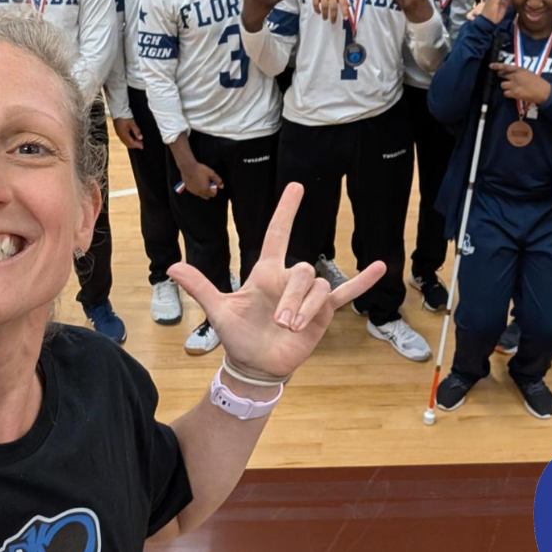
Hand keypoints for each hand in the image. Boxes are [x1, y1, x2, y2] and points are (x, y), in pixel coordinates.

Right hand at [113, 116, 142, 149]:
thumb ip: (136, 130)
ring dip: (132, 143)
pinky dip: (129, 140)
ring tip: (138, 142)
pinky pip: (124, 139)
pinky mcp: (118, 131)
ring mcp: (118, 134)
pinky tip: (132, 138)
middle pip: (128, 144)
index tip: (143, 146)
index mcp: (123, 134)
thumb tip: (140, 138)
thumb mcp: (132, 123)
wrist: (117, 110)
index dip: (137, 145)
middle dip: (135, 145)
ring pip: (125, 142)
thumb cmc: (124, 116)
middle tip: (141, 145)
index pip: (131, 143)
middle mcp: (120, 135)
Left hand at [168, 183, 385, 379]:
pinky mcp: (323, 312)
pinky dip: (362, 282)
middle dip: (293, 297)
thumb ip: (201, 287)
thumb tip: (171, 266)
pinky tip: (380, 267)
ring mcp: (308, 295)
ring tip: (291, 329)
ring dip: (306, 308)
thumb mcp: (218, 311)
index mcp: (265, 272)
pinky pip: (345, 293)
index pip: (277, 234)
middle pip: (302, 270)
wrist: (256, 364)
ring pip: (318, 286)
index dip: (286, 211)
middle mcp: (289, 279)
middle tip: (280, 323)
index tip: (296, 187)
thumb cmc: (237, 335)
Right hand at [179, 161, 223, 199]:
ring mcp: (193, 191)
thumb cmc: (200, 170)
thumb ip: (218, 180)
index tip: (212, 183)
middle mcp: (199, 193)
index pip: (213, 194)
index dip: (214, 189)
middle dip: (209, 191)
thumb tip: (222, 186)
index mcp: (205, 190)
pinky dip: (197, 188)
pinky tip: (196, 181)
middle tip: (208, 183)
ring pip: (200, 194)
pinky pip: (195, 191)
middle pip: (207, 196)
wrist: (187, 167)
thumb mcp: (211, 173)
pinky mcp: (188, 189)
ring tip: (202, 181)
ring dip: (202, 190)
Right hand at [311, 0, 348, 23]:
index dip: (345, 11)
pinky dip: (317, 9)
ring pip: (324, 6)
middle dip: (333, 16)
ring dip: (325, 14)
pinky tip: (318, 12)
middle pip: (333, 6)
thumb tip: (348, 5)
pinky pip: (315, 3)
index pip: (343, 2)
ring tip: (325, 18)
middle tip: (333, 22)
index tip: (346, 18)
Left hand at [489, 61, 550, 104]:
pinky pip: (505, 93)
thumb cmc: (537, 81)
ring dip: (506, 87)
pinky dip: (508, 94)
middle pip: (501, 75)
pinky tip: (514, 94)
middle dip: (502, 77)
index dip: (497, 66)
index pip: (506, 66)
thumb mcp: (528, 72)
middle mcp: (516, 76)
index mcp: (520, 70)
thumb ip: (518, 72)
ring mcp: (514, 85)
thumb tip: (508, 73)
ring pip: (502, 85)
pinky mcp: (515, 93)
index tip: (490, 66)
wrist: (544, 91)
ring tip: (513, 88)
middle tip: (506, 79)